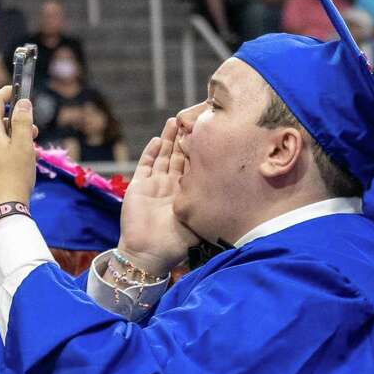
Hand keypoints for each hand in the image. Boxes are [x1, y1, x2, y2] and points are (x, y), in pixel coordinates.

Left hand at [0, 86, 38, 219]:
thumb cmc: (14, 178)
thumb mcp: (24, 147)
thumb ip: (24, 122)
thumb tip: (22, 102)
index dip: (6, 94)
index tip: (16, 90)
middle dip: (15, 123)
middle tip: (34, 132)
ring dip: (12, 141)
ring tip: (28, 155)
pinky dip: (4, 154)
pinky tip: (16, 169)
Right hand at [117, 118, 198, 275]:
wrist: (148, 254)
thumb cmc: (176, 243)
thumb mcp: (199, 222)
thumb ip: (210, 208)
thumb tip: (235, 195)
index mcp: (187, 194)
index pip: (195, 166)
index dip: (201, 150)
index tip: (209, 133)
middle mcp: (171, 187)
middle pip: (179, 156)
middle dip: (184, 138)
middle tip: (192, 119)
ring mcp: (154, 185)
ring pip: (163, 156)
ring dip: (168, 139)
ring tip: (175, 121)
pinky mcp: (139, 186)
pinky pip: (146, 164)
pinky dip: (151, 152)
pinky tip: (158, 139)